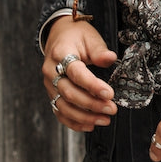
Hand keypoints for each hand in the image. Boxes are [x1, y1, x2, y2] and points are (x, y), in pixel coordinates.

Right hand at [43, 17, 118, 131]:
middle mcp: (51, 71)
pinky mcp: (52, 94)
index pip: (75, 72)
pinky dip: (74, 122)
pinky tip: (90, 126)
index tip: (109, 94)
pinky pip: (59, 112)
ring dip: (84, 117)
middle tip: (112, 108)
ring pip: (63, 106)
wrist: (59, 35)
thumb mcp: (90, 37)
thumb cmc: (77, 36)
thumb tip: (110, 58)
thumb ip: (99, 50)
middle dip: (91, 104)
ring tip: (105, 120)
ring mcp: (49, 85)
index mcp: (60, 53)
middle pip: (69, 93)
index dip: (92, 85)